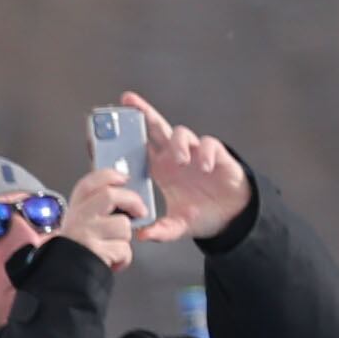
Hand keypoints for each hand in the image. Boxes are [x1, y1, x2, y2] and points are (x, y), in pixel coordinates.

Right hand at [53, 166, 151, 270]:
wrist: (64, 276)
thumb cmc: (79, 249)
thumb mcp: (81, 223)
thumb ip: (96, 208)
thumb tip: (123, 193)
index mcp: (75, 208)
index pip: (89, 183)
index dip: (108, 176)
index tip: (124, 178)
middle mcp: (78, 217)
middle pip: (110, 195)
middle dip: (132, 202)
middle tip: (140, 212)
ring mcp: (85, 233)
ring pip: (122, 226)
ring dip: (125, 239)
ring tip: (112, 246)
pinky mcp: (95, 251)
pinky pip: (124, 250)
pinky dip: (124, 258)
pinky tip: (112, 260)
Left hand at [129, 95, 245, 243]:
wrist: (232, 218)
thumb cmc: (201, 216)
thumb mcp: (177, 227)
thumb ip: (160, 231)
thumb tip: (142, 235)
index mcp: (160, 170)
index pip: (139, 148)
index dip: (124, 139)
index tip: (106, 131)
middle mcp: (174, 157)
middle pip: (156, 128)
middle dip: (142, 112)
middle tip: (128, 102)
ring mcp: (195, 154)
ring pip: (181, 133)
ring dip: (177, 143)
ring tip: (180, 160)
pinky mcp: (216, 155)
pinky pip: (208, 144)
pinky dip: (204, 151)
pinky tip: (203, 166)